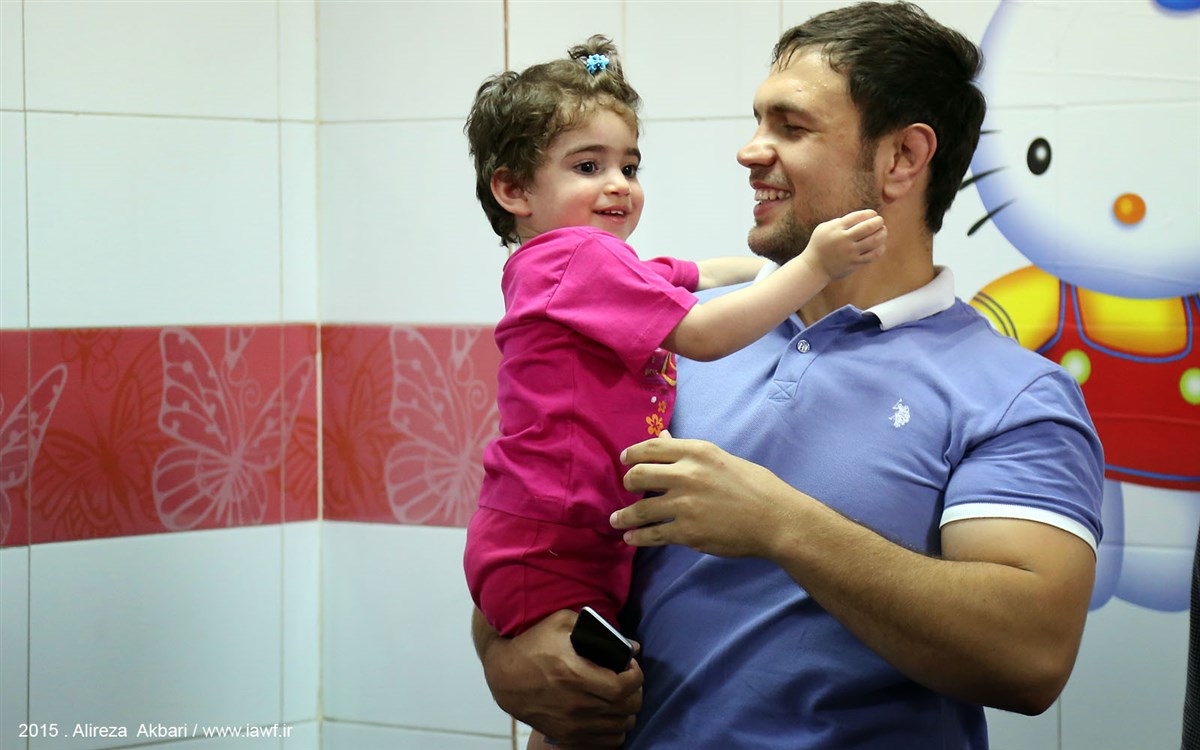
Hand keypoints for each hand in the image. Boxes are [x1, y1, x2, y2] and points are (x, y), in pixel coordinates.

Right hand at [476, 609, 642, 748]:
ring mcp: (570, 723)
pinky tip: (609, 714)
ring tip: (620, 696)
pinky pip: (606, 742)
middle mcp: (574, 703)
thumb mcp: (561, 623)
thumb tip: (632, 646)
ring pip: (619, 727)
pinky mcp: (565, 734)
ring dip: (626, 711)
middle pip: (625, 709)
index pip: (622, 687)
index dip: (635, 677)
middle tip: (629, 680)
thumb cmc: (533, 644)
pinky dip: (615, 730)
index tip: (631, 667)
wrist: (504, 675)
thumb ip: (599, 630)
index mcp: (574, 674)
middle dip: (635, 693)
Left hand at [613, 431, 797, 557]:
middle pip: (639, 475)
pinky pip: (653, 535)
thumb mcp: (722, 459)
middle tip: (626, 489)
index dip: (632, 454)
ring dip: (624, 516)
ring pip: (640, 509)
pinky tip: (631, 539)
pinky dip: (638, 538)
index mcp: (697, 452)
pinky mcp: (686, 532)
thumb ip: (689, 451)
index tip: (625, 460)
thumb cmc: (756, 486)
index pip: (651, 447)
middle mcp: (686, 475)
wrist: (775, 519)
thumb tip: (664, 437)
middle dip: (627, 483)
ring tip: (616, 520)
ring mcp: (684, 505)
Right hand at [805, 208, 885, 280]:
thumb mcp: (824, 228)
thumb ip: (840, 222)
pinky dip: (880, 248)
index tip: (873, 213)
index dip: (869, 213)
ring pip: (873, 241)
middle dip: (878, 221)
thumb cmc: (820, 245)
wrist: (814, 267)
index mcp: (836, 228)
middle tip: (880, 221)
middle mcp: (844, 239)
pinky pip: (873, 255)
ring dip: (882, 233)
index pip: (858, 216)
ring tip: (883, 230)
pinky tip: (881, 245)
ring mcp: (850, 252)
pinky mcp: (854, 263)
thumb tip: (860, 217)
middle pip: (868, 227)